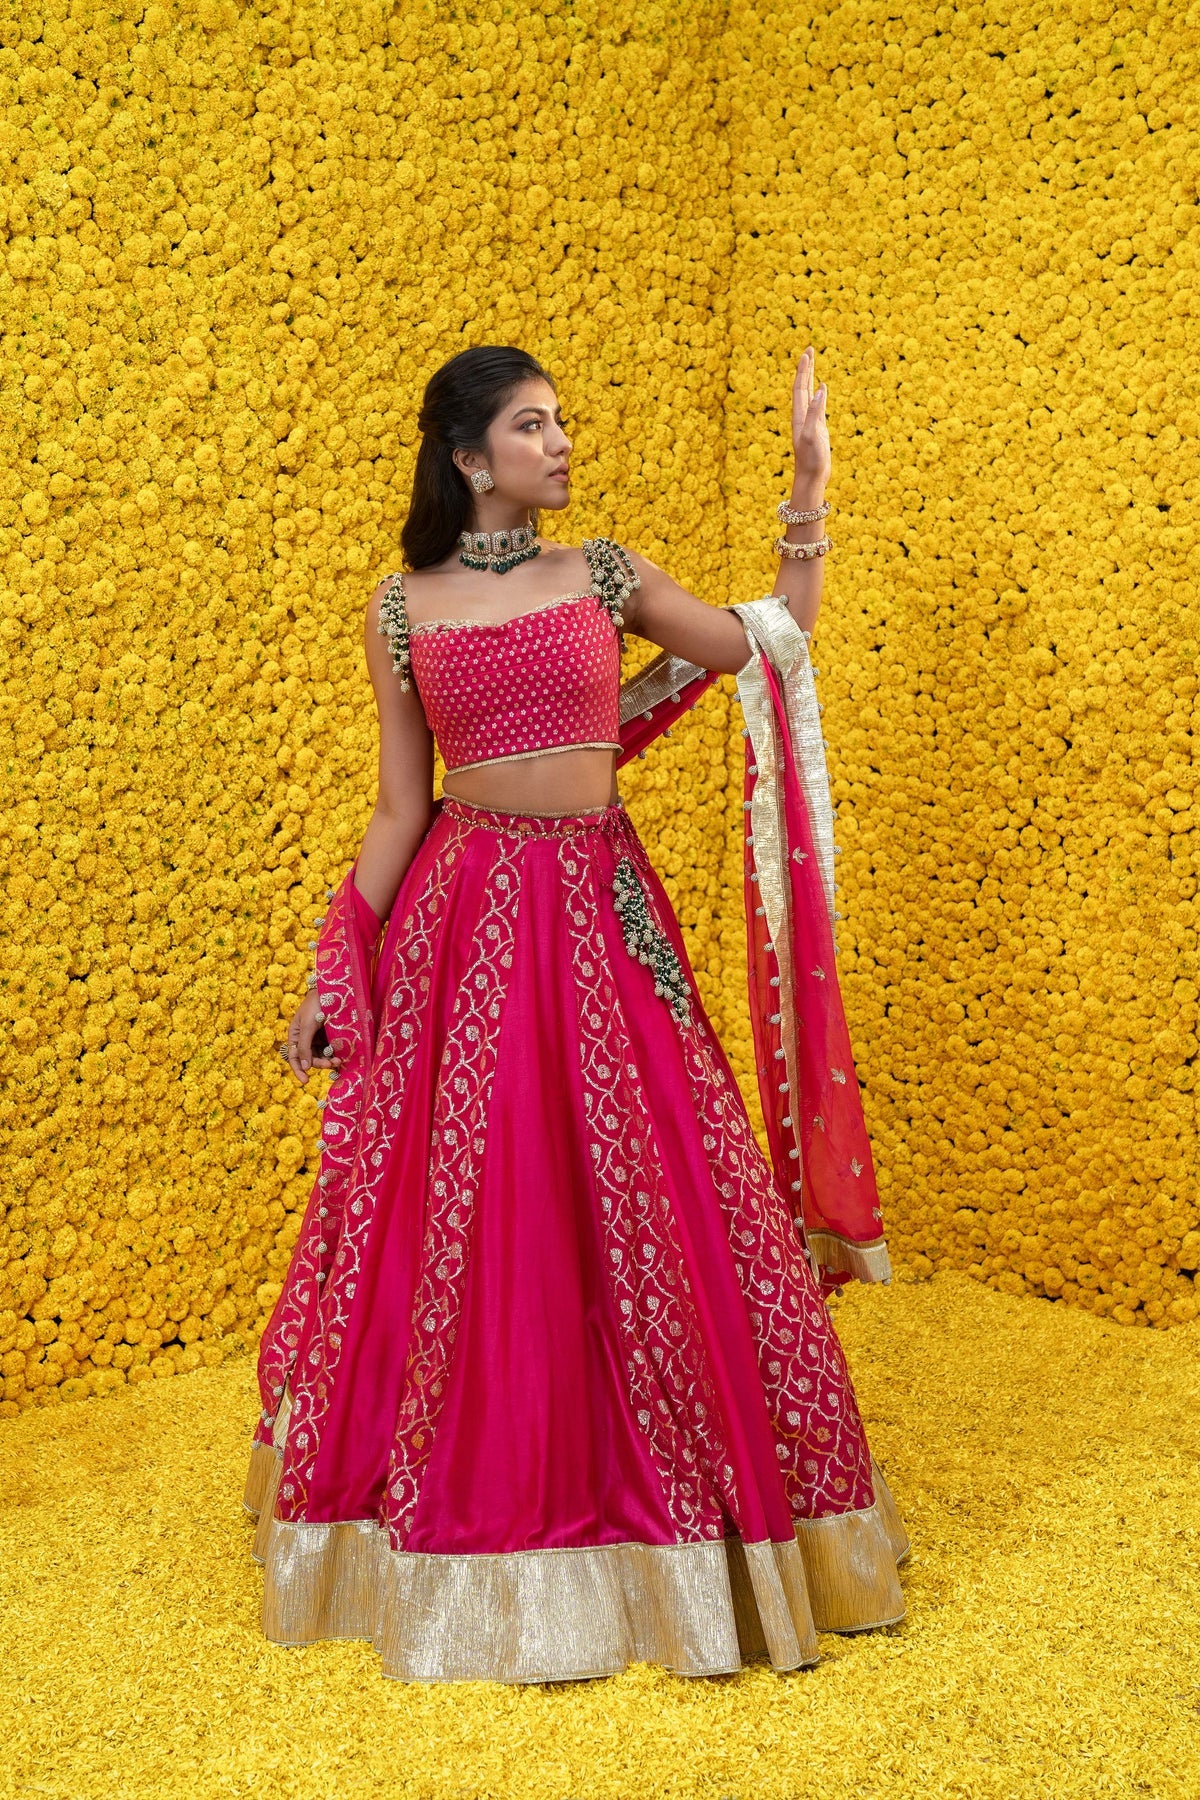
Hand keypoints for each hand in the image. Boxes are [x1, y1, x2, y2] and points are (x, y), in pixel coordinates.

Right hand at [284, 988, 342, 1085]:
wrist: (332, 989)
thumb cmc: (315, 1005)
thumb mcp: (307, 1026)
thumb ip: (304, 1047)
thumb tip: (304, 1067)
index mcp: (295, 1035)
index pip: (294, 1058)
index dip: (298, 1070)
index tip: (305, 1082)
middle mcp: (305, 1038)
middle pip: (310, 1059)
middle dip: (320, 1063)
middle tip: (332, 1064)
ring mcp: (318, 1037)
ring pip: (321, 1056)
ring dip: (328, 1060)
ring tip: (339, 1061)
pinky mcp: (329, 1035)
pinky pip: (330, 1049)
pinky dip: (334, 1054)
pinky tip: (341, 1056)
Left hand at [791, 346, 830, 491]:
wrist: (811, 479)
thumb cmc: (811, 460)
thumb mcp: (812, 435)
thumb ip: (816, 412)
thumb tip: (820, 389)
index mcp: (799, 416)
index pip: (800, 387)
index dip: (803, 370)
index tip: (807, 352)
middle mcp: (802, 417)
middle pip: (802, 387)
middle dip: (806, 368)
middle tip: (810, 350)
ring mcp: (810, 422)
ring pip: (808, 395)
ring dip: (810, 378)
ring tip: (812, 363)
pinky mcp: (817, 429)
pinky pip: (817, 406)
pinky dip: (819, 395)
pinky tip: (822, 389)